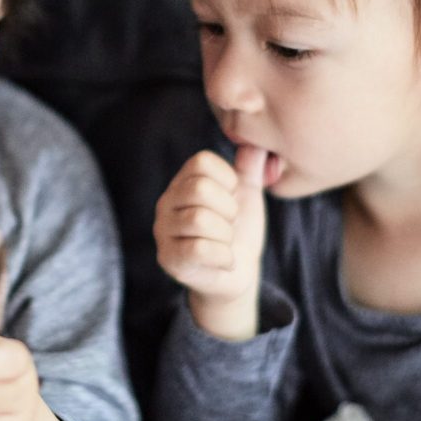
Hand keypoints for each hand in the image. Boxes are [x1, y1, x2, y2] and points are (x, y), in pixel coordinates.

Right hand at [154, 145, 267, 338]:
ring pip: (200, 219)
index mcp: (183, 183)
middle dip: (228, 210)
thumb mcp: (247, 196)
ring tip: (225, 243)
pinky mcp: (170, 259)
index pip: (201, 162)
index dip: (228, 181)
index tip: (232, 200)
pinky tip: (224, 260)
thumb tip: (256, 144)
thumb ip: (250, 168)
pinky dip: (224, 256)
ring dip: (226, 235)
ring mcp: (163, 232)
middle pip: (200, 189)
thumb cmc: (239, 233)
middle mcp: (166, 203)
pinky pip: (200, 249)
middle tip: (229, 225)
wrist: (237, 276)